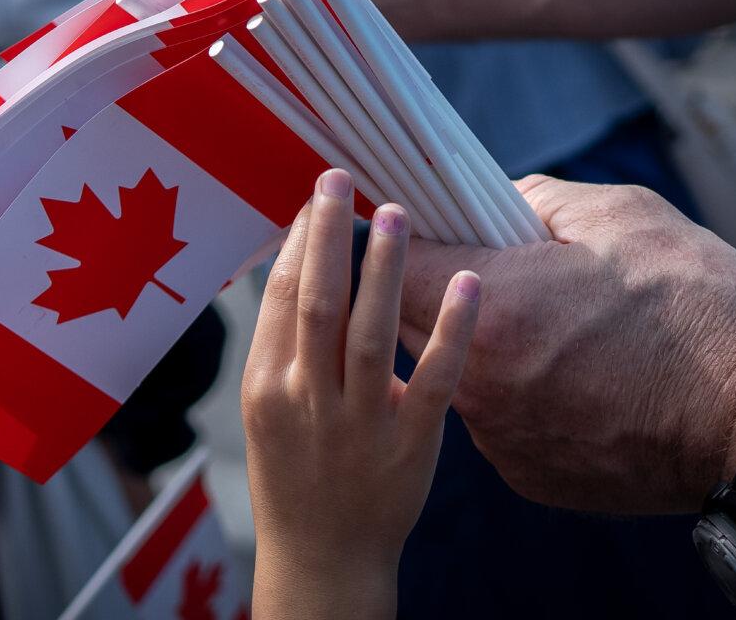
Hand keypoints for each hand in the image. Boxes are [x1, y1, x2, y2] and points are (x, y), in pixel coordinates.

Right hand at [243, 169, 478, 619]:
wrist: (321, 555)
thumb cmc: (294, 472)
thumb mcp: (267, 408)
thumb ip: (285, 347)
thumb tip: (305, 270)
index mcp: (265, 384)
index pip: (278, 298)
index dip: (297, 243)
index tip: (314, 199)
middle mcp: (305, 398)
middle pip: (317, 303)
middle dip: (327, 236)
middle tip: (341, 179)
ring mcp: (357, 422)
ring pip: (369, 333)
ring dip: (384, 270)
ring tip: (396, 214)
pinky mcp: (408, 444)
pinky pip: (434, 380)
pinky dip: (453, 331)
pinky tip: (470, 284)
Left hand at [399, 175, 735, 512]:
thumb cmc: (696, 308)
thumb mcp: (620, 216)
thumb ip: (534, 200)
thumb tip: (488, 202)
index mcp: (491, 308)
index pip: (395, 263)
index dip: (397, 236)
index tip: (406, 222)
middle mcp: (477, 381)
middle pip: (408, 323)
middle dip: (424, 290)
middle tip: (463, 265)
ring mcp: (497, 435)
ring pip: (448, 374)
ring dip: (467, 345)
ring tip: (527, 322)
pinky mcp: (522, 473)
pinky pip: (490, 419)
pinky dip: (507, 393)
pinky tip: (555, 375)